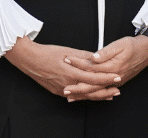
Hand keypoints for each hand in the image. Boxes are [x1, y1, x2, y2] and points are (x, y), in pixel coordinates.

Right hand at [3, 36, 121, 100]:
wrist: (29, 59)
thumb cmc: (47, 53)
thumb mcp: (69, 51)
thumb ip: (85, 57)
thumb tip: (98, 59)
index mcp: (71, 73)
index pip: (94, 78)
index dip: (107, 78)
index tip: (117, 77)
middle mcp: (67, 84)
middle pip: (90, 91)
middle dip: (105, 91)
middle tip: (117, 90)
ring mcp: (61, 89)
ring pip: (83, 95)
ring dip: (97, 95)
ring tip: (109, 95)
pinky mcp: (57, 91)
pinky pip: (74, 96)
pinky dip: (85, 96)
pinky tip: (91, 95)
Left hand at [63, 34, 147, 98]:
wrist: (147, 51)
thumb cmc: (134, 46)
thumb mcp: (120, 44)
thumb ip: (106, 52)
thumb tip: (93, 57)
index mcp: (114, 66)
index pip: (91, 67)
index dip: (78, 63)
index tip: (68, 60)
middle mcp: (114, 76)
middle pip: (92, 84)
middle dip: (77, 87)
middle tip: (64, 88)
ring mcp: (116, 81)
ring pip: (96, 90)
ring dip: (82, 94)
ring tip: (70, 96)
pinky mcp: (117, 82)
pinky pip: (102, 91)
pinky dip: (92, 94)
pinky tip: (84, 95)